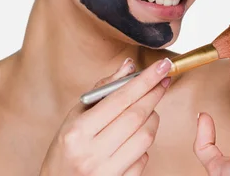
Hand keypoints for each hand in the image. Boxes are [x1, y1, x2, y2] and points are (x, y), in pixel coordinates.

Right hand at [39, 57, 171, 175]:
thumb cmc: (66, 149)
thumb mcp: (74, 118)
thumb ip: (102, 90)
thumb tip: (129, 66)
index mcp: (78, 132)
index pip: (120, 99)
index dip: (145, 80)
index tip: (162, 66)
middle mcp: (91, 153)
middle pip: (136, 116)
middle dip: (154, 94)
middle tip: (163, 81)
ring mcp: (106, 171)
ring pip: (146, 137)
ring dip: (153, 118)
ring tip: (148, 110)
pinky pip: (144, 158)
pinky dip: (145, 144)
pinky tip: (136, 137)